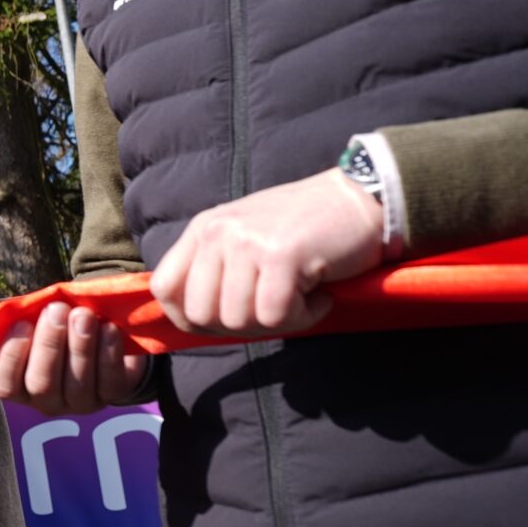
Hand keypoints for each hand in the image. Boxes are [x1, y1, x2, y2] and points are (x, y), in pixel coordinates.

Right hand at [0, 304, 150, 414]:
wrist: (102, 341)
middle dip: (49, 344)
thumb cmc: (59, 330)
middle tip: (57, 310)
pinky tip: (108, 328)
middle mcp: (48, 402)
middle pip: (42, 384)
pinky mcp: (112, 396)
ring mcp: (81, 403)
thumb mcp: (38, 325)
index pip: (4, 384)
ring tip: (84, 314)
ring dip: (80, 345)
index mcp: (20, 388)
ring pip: (77, 384)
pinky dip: (109, 353)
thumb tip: (31, 306)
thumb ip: (29, 319)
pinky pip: (110, 382)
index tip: (22, 323)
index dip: (11, 356)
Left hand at [150, 168, 385, 335]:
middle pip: (200, 314)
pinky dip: (304, 317)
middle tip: (276, 310)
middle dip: (239, 327)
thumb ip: (214, 271)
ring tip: (302, 295)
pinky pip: (276, 317)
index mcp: (203, 230)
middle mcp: (217, 232)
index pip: (164, 288)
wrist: (363, 199)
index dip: (189, 318)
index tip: (227, 321)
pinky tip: (319, 295)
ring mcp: (246, 242)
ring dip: (279, 321)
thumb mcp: (245, 240)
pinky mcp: (280, 255)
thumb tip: (189, 321)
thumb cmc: (307, 229)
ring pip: (238, 320)